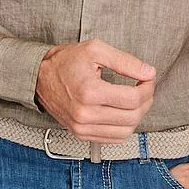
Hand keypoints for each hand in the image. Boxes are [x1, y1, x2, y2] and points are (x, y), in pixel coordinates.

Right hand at [35, 38, 155, 141]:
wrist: (39, 77)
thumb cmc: (66, 60)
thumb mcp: (96, 50)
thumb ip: (125, 61)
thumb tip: (149, 72)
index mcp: (89, 92)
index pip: (132, 98)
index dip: (147, 87)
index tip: (148, 77)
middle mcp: (85, 114)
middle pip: (132, 116)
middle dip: (146, 100)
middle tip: (145, 86)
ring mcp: (82, 128)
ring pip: (125, 131)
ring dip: (138, 115)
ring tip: (136, 98)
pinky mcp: (80, 134)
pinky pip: (113, 138)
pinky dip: (125, 126)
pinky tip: (124, 111)